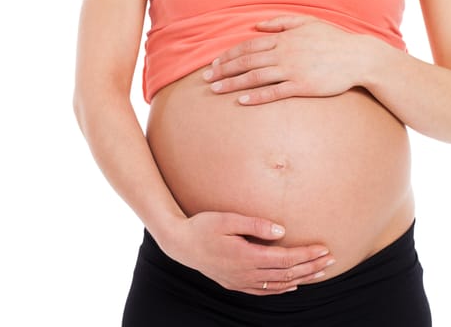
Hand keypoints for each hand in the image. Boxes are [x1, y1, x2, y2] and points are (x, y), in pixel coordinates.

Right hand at [159, 211, 334, 295]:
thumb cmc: (202, 227)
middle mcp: (246, 273)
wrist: (180, 244)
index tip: (324, 249)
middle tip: (331, 259)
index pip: (286, 259)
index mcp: (247, 256)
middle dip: (311, 266)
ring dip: (301, 278)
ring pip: (278, 284)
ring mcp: (240, 281)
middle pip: (287, 273)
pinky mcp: (234, 283)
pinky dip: (281, 289)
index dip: (307, 254)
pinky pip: (264, 290)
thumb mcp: (227, 219)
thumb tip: (281, 231)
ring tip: (320, 272)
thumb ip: (255, 225)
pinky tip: (291, 286)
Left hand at [203, 15, 366, 104]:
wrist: (358, 57)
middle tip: (206, 78)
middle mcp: (284, 53)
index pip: (249, 45)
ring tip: (216, 90)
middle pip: (247, 61)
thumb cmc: (332, 40)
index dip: (229, 55)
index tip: (214, 63)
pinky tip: (241, 101)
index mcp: (284, 38)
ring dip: (233, 83)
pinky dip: (256, 97)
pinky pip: (274, 92)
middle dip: (223, 70)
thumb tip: (256, 25)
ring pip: (255, 76)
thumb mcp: (307, 22)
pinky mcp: (302, 87)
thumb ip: (281, 22)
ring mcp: (293, 70)